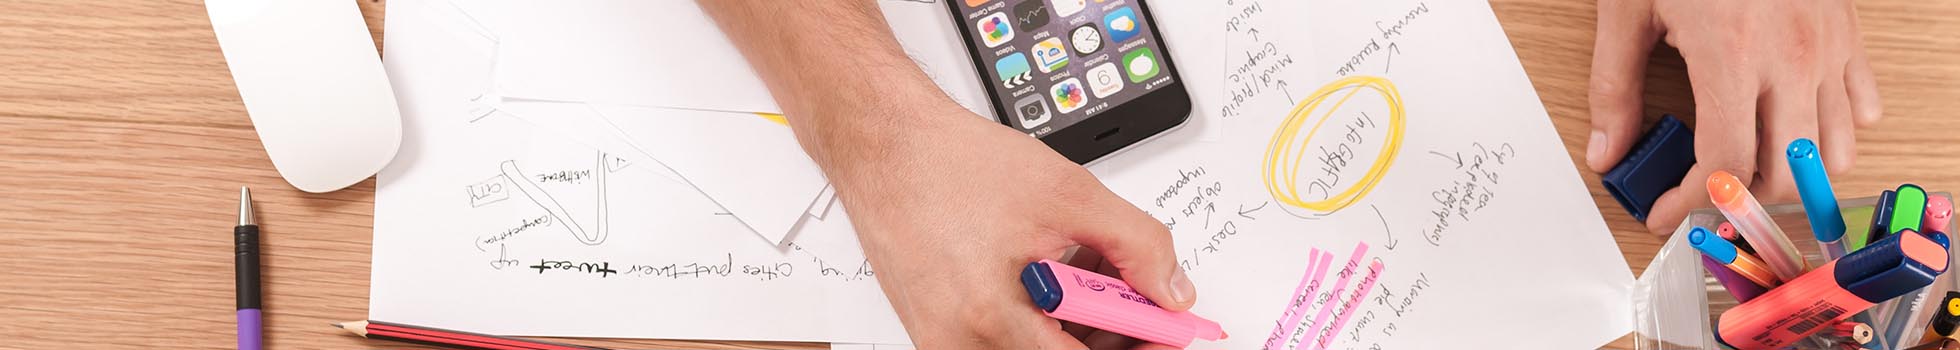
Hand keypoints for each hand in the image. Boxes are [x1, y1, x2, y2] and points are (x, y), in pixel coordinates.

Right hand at [815, 99, 1194, 348]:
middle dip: (1108, 335)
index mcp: (991, 317)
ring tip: (1082, 268)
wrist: (883, 145)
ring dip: (1075, 327)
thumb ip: (1136, 244)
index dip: (1138, 348)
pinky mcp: (935, 333)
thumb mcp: (1068, 193)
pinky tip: (1050, 277)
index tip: (1166, 329)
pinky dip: (1040, 319)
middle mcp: (959, 343)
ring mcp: (943, 343)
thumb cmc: (950, 163)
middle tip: (1133, 296)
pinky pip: (1004, 343)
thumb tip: (1172, 290)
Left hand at [1587, 0, 1882, 233]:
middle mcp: (1790, 57)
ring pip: (1835, 151)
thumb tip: (1607, 152)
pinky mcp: (1847, 34)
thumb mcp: (1628, 11)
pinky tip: (1795, 126)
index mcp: (1730, 55)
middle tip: (1704, 197)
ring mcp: (1827, 46)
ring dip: (1793, 174)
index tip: (1663, 214)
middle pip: (1784, 172)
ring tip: (1749, 170)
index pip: (1722, 163)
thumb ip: (1613, 87)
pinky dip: (1836, 132)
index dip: (1690, 204)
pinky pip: (1863, 105)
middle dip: (1741, 199)